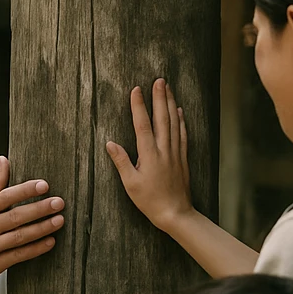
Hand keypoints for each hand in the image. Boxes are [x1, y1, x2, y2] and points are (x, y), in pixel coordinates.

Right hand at [0, 156, 63, 288]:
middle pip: (16, 216)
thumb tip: (5, 160)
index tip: (44, 185)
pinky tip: (50, 242)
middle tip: (59, 202)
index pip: (6, 196)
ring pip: (20, 236)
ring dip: (42, 228)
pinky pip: (17, 255)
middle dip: (40, 209)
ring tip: (60, 220)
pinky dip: (35, 249)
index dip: (26, 190)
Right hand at [106, 78, 193, 232]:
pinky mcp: (182, 158)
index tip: (136, 89)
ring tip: (168, 88)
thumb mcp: (131, 184)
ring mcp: (175, 153)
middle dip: (159, 97)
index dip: (139, 106)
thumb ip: (122, 161)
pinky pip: (182, 134)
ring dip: (170, 104)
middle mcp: (164, 150)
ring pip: (174, 122)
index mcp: (149, 155)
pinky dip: (181, 120)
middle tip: (159, 80)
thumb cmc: (150, 201)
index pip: (142, 125)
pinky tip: (179, 111)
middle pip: (162, 118)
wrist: (176, 213)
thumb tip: (110, 143)